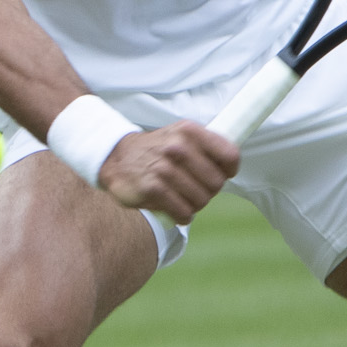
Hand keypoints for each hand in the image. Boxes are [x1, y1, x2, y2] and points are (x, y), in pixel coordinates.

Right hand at [97, 122, 239, 223]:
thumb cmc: (156, 150)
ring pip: (201, 201)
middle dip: (208, 191)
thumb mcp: (180, 136)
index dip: (229, 170)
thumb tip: (231, 165)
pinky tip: (174, 208)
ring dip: (194, 205)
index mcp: (189, 131)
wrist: (115, 157)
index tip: (221, 174)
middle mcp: (178, 147)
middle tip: (194, 188)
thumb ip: (206, 146)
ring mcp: (165, 169)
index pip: (230, 155)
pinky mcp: (153, 189)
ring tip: (182, 198)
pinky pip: (183, 212)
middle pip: (216, 183)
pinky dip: (182, 215)